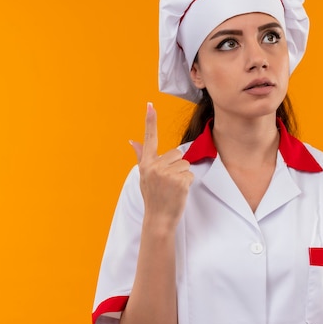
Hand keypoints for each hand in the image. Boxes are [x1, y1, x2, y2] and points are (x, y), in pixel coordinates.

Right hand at [130, 103, 192, 224]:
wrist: (159, 218)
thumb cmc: (153, 197)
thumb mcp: (144, 176)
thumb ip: (141, 156)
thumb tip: (132, 141)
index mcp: (146, 164)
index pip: (149, 138)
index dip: (150, 121)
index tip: (150, 105)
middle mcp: (154, 166)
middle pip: (177, 153)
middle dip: (177, 166)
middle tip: (169, 182)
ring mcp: (167, 174)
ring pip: (185, 164)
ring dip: (183, 175)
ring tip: (173, 188)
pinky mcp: (179, 181)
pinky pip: (190, 174)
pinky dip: (187, 183)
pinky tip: (178, 192)